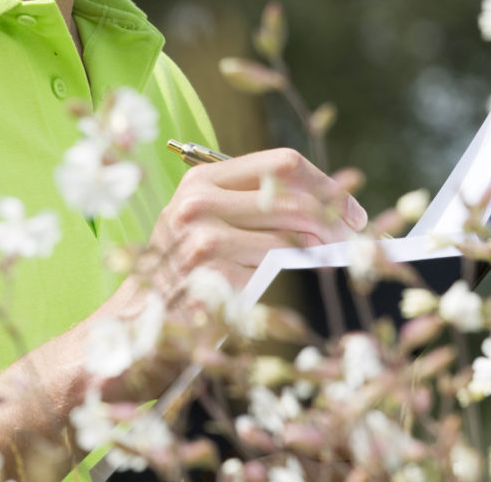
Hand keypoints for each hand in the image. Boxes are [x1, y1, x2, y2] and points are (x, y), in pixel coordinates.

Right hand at [148, 147, 368, 295]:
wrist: (133, 328)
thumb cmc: (184, 277)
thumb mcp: (211, 227)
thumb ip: (258, 210)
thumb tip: (332, 209)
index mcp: (202, 179)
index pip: (282, 163)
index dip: (326, 184)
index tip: (351, 209)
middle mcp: (198, 201)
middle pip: (292, 196)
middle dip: (334, 218)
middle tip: (357, 238)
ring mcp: (202, 238)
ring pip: (289, 233)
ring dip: (322, 248)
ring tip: (336, 259)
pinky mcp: (211, 276)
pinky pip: (273, 268)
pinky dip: (294, 273)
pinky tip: (302, 279)